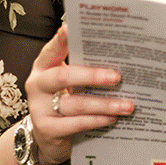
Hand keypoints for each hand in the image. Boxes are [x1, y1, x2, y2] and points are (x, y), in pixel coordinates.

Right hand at [23, 24, 133, 164]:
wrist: (48, 136)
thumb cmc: (64, 100)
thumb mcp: (69, 82)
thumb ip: (84, 67)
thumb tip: (121, 57)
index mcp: (44, 66)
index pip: (52, 50)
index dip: (60, 40)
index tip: (70, 28)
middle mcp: (38, 85)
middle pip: (64, 77)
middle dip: (93, 76)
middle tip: (117, 77)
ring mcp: (39, 108)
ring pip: (75, 104)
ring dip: (104, 104)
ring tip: (127, 105)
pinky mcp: (47, 129)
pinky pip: (76, 124)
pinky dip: (96, 121)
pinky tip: (113, 119)